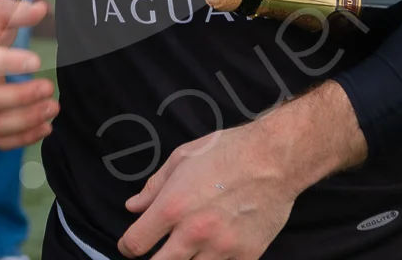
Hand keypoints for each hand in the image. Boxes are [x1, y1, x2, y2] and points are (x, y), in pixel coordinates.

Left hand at [120, 81, 365, 259]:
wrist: (273, 160)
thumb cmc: (225, 151)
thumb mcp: (181, 158)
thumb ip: (154, 187)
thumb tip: (133, 207)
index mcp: (172, 207)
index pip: (135, 243)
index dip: (127, 247)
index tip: (129, 246)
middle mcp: (193, 233)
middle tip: (158, 251)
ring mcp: (221, 249)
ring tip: (188, 247)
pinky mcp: (245, 257)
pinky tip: (213, 249)